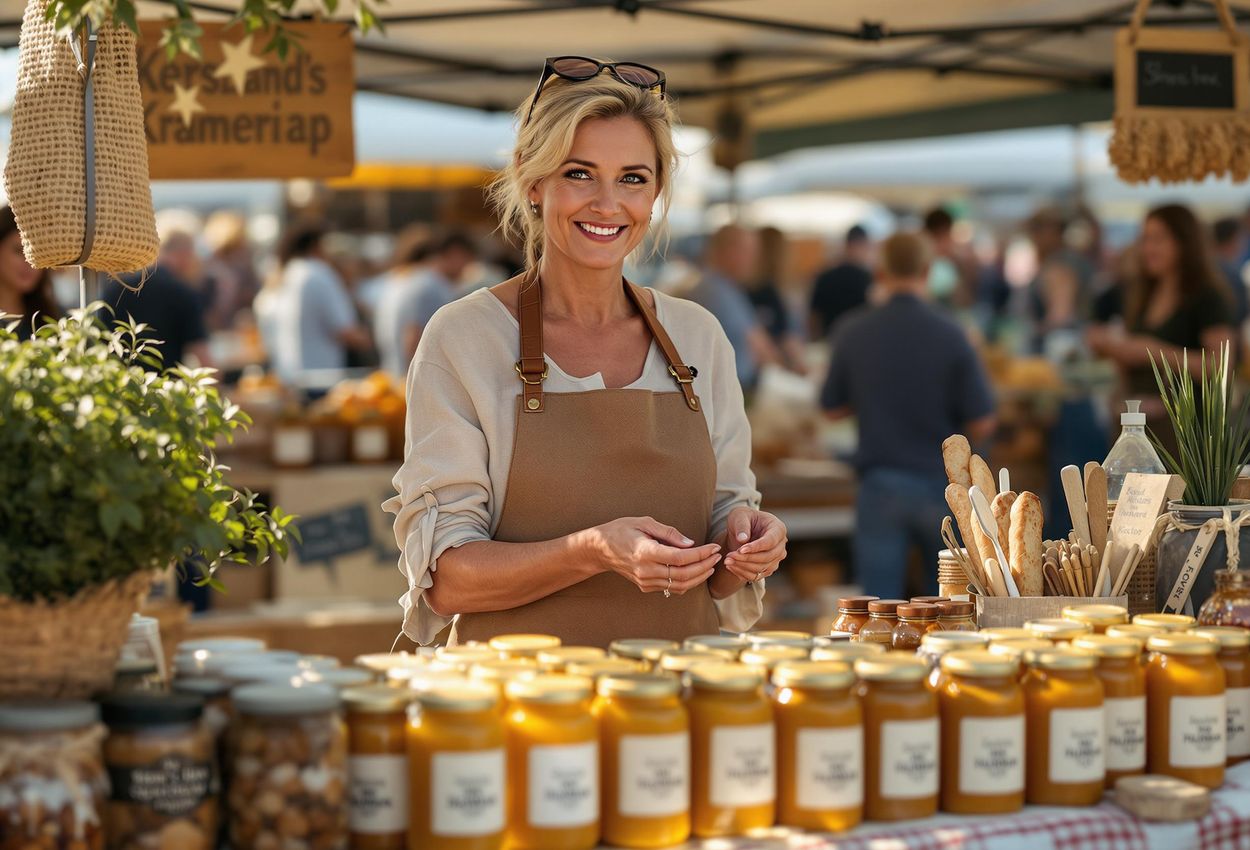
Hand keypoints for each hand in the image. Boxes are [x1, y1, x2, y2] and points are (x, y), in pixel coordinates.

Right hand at [580, 517, 720, 594]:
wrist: (600, 549)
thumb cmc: (622, 530)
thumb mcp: (644, 522)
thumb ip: (669, 533)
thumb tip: (691, 543)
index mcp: (645, 552)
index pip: (680, 558)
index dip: (701, 554)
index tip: (714, 547)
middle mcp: (646, 570)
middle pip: (683, 575)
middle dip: (704, 566)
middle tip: (717, 556)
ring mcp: (645, 581)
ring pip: (679, 586)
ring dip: (699, 577)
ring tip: (711, 564)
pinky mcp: (645, 587)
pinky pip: (671, 589)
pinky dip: (687, 582)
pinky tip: (696, 572)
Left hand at [721, 507, 787, 583]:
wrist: (742, 531)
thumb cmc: (743, 519)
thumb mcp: (739, 515)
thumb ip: (742, 525)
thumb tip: (743, 539)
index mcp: (778, 528)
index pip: (770, 541)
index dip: (756, 547)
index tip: (741, 549)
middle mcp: (781, 545)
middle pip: (767, 557)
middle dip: (747, 558)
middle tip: (729, 555)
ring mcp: (776, 559)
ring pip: (761, 568)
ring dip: (743, 566)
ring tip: (727, 560)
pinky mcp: (768, 569)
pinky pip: (756, 576)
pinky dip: (742, 573)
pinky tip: (730, 566)